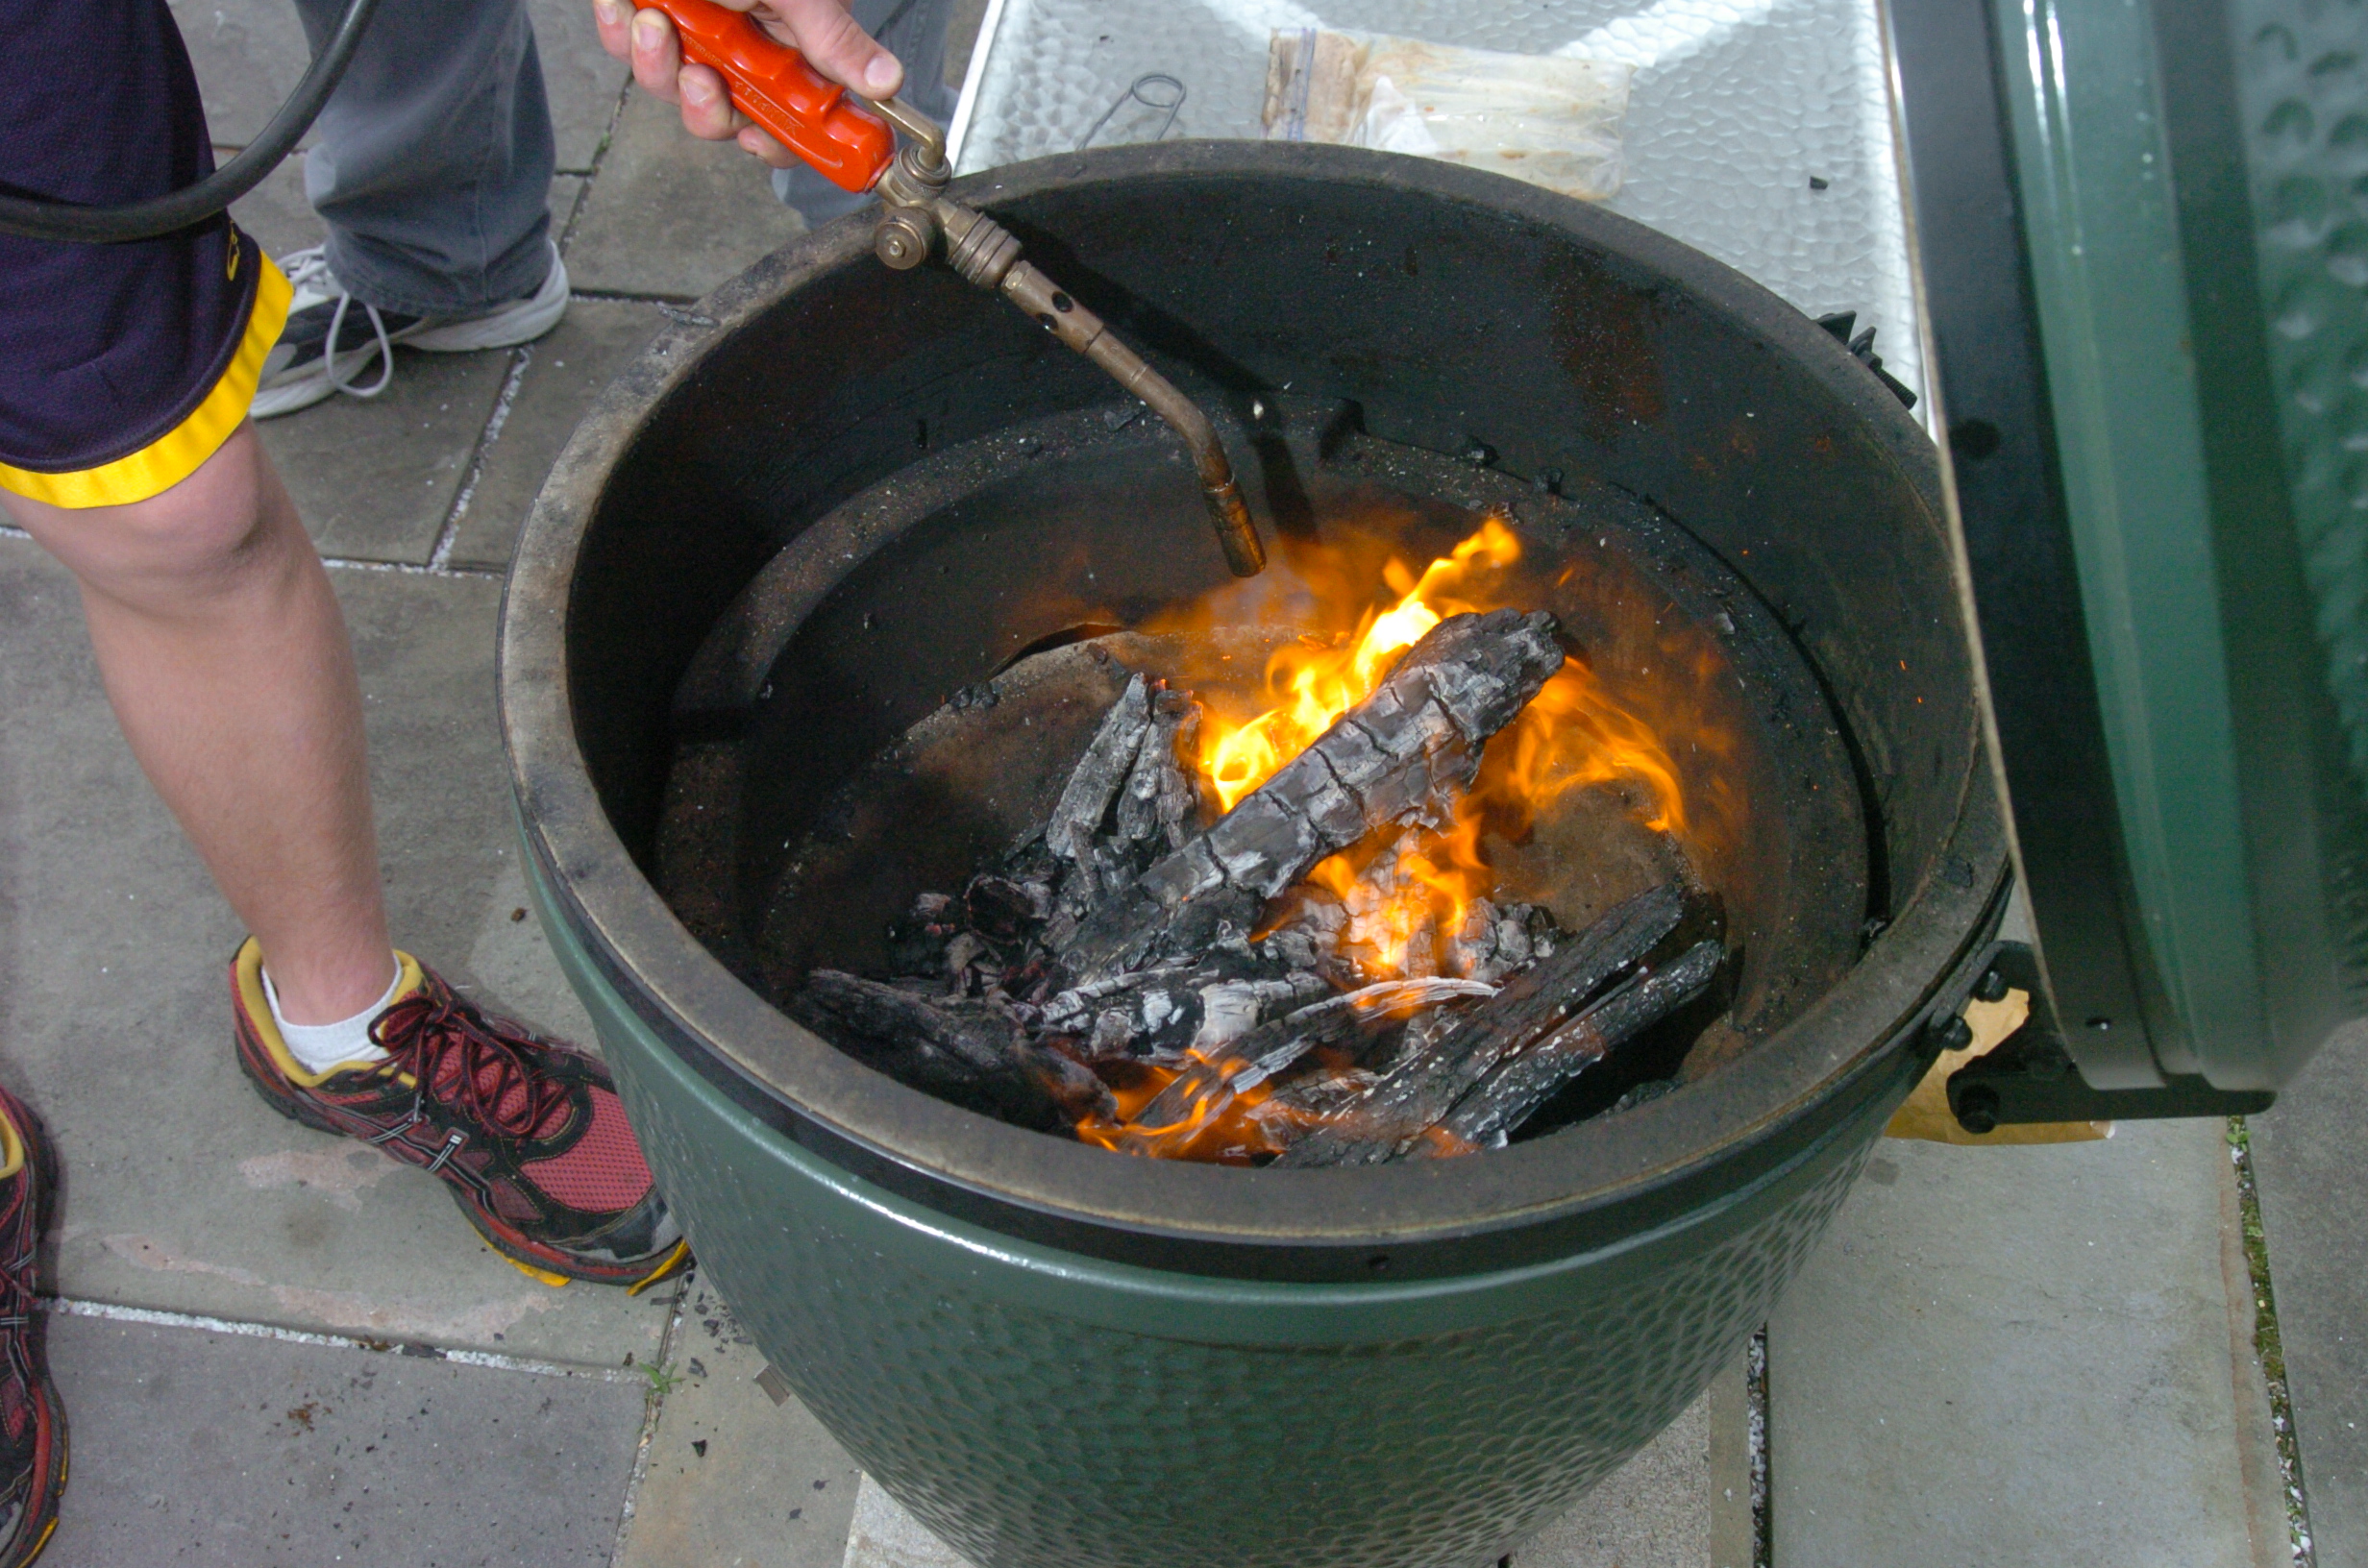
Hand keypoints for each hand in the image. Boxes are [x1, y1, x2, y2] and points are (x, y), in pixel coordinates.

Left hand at [591, 0, 905, 168]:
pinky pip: (626, 43)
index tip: (755, 138)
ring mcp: (696, 35)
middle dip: (704, 106)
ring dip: (655, 64)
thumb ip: (835, 38)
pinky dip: (620, 29)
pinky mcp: (655, 16)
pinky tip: (625, 7)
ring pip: (669, 85)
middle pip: (723, 117)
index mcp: (788, 51)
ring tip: (653, 23)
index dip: (774, 142)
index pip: (790, 122)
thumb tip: (887, 80)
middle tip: (699, 76)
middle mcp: (743, 51)